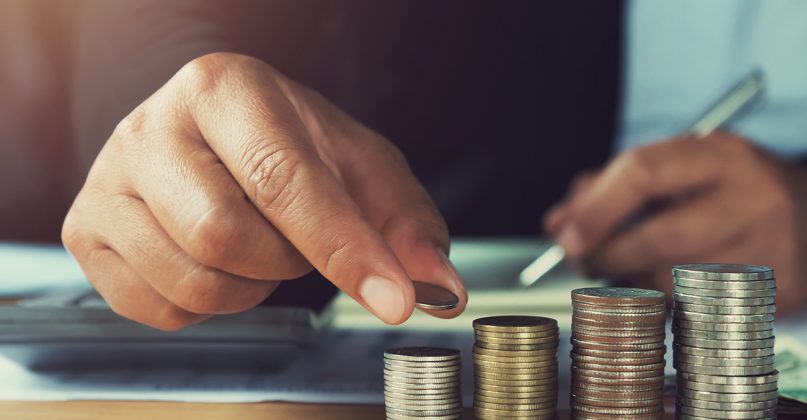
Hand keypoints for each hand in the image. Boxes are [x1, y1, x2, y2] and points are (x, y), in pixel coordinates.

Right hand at [62, 53, 466, 329]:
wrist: (214, 133)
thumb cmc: (287, 144)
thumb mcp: (360, 166)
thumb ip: (404, 224)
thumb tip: (438, 286)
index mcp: (225, 89)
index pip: (283, 179)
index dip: (344, 247)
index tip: (393, 298)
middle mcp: (152, 126)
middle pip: (225, 236)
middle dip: (284, 259)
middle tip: (294, 235)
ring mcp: (107, 180)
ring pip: (192, 281)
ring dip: (249, 285)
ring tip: (255, 242)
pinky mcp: (84, 230)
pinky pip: (158, 309)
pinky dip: (206, 304)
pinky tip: (215, 261)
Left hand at [545, 132, 806, 313]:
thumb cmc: (731, 192)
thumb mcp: (680, 170)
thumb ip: (612, 188)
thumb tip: (559, 223)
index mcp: (720, 153)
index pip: (644, 172)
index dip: (596, 209)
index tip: (565, 235)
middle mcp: (755, 194)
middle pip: (660, 236)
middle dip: (608, 256)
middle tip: (585, 262)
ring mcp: (775, 245)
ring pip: (678, 282)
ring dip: (636, 285)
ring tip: (627, 274)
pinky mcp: (784, 291)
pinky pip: (704, 310)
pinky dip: (670, 306)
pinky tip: (666, 291)